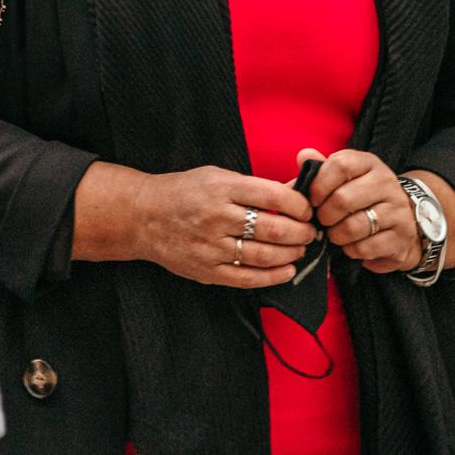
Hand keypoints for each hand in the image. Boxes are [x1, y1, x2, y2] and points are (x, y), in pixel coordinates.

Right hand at [127, 165, 317, 288]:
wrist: (143, 216)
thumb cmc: (184, 192)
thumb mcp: (217, 176)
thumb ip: (253, 186)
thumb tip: (294, 191)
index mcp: (221, 188)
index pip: (272, 195)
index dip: (298, 204)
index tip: (307, 208)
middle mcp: (217, 217)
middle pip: (272, 228)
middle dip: (300, 231)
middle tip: (310, 231)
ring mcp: (211, 247)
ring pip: (264, 255)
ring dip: (291, 253)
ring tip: (301, 248)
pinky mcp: (207, 271)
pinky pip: (247, 278)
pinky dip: (273, 276)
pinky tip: (287, 270)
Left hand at [303, 147, 423, 274]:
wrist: (402, 221)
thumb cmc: (362, 198)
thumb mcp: (344, 179)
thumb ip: (322, 169)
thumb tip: (303, 156)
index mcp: (369, 163)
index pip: (340, 165)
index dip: (319, 185)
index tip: (313, 200)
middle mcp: (386, 182)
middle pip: (343, 199)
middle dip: (324, 215)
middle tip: (323, 221)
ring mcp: (397, 209)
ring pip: (353, 226)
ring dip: (336, 235)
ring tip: (335, 234)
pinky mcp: (401, 236)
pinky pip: (365, 247)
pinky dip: (351, 250)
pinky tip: (352, 245)